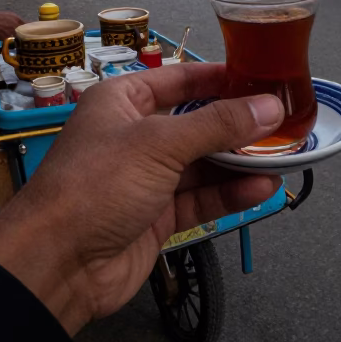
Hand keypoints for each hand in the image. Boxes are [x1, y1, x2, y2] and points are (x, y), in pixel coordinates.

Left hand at [0, 63, 283, 335]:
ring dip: (240, 162)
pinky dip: (230, 193)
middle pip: (196, 123)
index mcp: (121, 101)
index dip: (218, 77)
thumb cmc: (92, 187)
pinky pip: (200, 197)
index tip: (259, 78)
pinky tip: (261, 188)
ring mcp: (145, 179)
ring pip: (202, 164)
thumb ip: (217, 125)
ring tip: (282, 157)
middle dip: (238, 125)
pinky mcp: (155, 217)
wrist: (57, 263)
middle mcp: (134, 136)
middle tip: (283, 121)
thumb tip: (266, 107)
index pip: (178, 79)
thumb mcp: (159, 144)